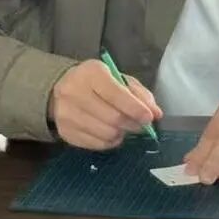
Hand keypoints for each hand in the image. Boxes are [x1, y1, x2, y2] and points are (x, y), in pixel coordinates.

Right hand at [48, 60, 162, 150]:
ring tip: (123, 127)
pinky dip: (110, 141)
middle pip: (113, 118)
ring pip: (106, 134)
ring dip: (122, 134)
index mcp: (91, 73)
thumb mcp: (118, 78)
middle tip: (140, 125)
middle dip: (132, 124)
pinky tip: (110, 132)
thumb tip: (156, 113)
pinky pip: (97, 145)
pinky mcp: (65, 132)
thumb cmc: (96, 81)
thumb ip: (139, 94)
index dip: (136, 109)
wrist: (62, 87)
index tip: (149, 117)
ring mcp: (67, 114)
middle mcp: (74, 92)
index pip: (117, 95)